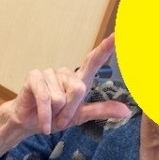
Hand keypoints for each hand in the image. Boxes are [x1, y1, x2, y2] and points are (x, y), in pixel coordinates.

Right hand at [7, 33, 130, 135]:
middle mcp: (66, 73)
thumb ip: (102, 111)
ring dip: (55, 114)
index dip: (105, 48)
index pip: (94, 62)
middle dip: (69, 111)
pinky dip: (45, 115)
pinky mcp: (34, 76)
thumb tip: (127, 111)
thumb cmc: (55, 117)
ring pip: (60, 98)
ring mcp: (49, 73)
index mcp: (79, 81)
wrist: (30, 124)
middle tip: (60, 118)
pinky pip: (45, 99)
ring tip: (49, 114)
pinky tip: (44, 123)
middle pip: (78, 90)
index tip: (117, 35)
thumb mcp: (81, 116)